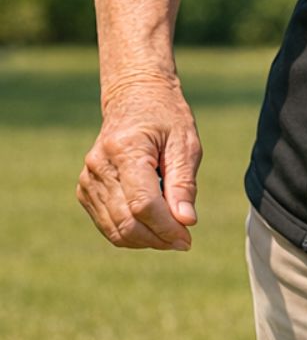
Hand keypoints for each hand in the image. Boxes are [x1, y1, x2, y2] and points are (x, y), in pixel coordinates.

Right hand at [77, 74, 201, 250]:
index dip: (166, 227)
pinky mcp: (85, 189)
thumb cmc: (166, 117)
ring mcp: (88, 179)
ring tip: (171, 235)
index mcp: (125, 150)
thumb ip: (183, 184)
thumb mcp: (185, 143)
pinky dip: (130, 232)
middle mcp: (99, 167)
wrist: (134, 98)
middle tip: (183, 241)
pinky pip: (106, 223)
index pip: (143, 204)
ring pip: (114, 228)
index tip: (188, 238)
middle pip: (126, 221)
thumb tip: (186, 221)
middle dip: (157, 238)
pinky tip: (153, 226)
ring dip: (145, 240)